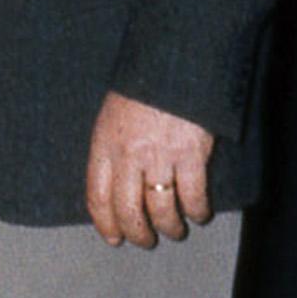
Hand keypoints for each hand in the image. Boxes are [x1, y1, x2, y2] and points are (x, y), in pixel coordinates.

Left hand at [84, 91, 214, 247]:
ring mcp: (160, 155)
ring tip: (174, 230)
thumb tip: (116, 182)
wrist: (174, 58)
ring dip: (169, 227)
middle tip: (146, 240)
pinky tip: (199, 213)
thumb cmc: (144, 82)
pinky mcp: (190, 154)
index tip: (113, 237)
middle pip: (128, 211)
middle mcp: (128, 154)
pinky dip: (197, 211)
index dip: (105, 223)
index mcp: (105, 142)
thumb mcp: (113, 112)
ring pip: (161, 209)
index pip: (97, 196)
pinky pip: (192, 196)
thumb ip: (113, 146)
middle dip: (138, 233)